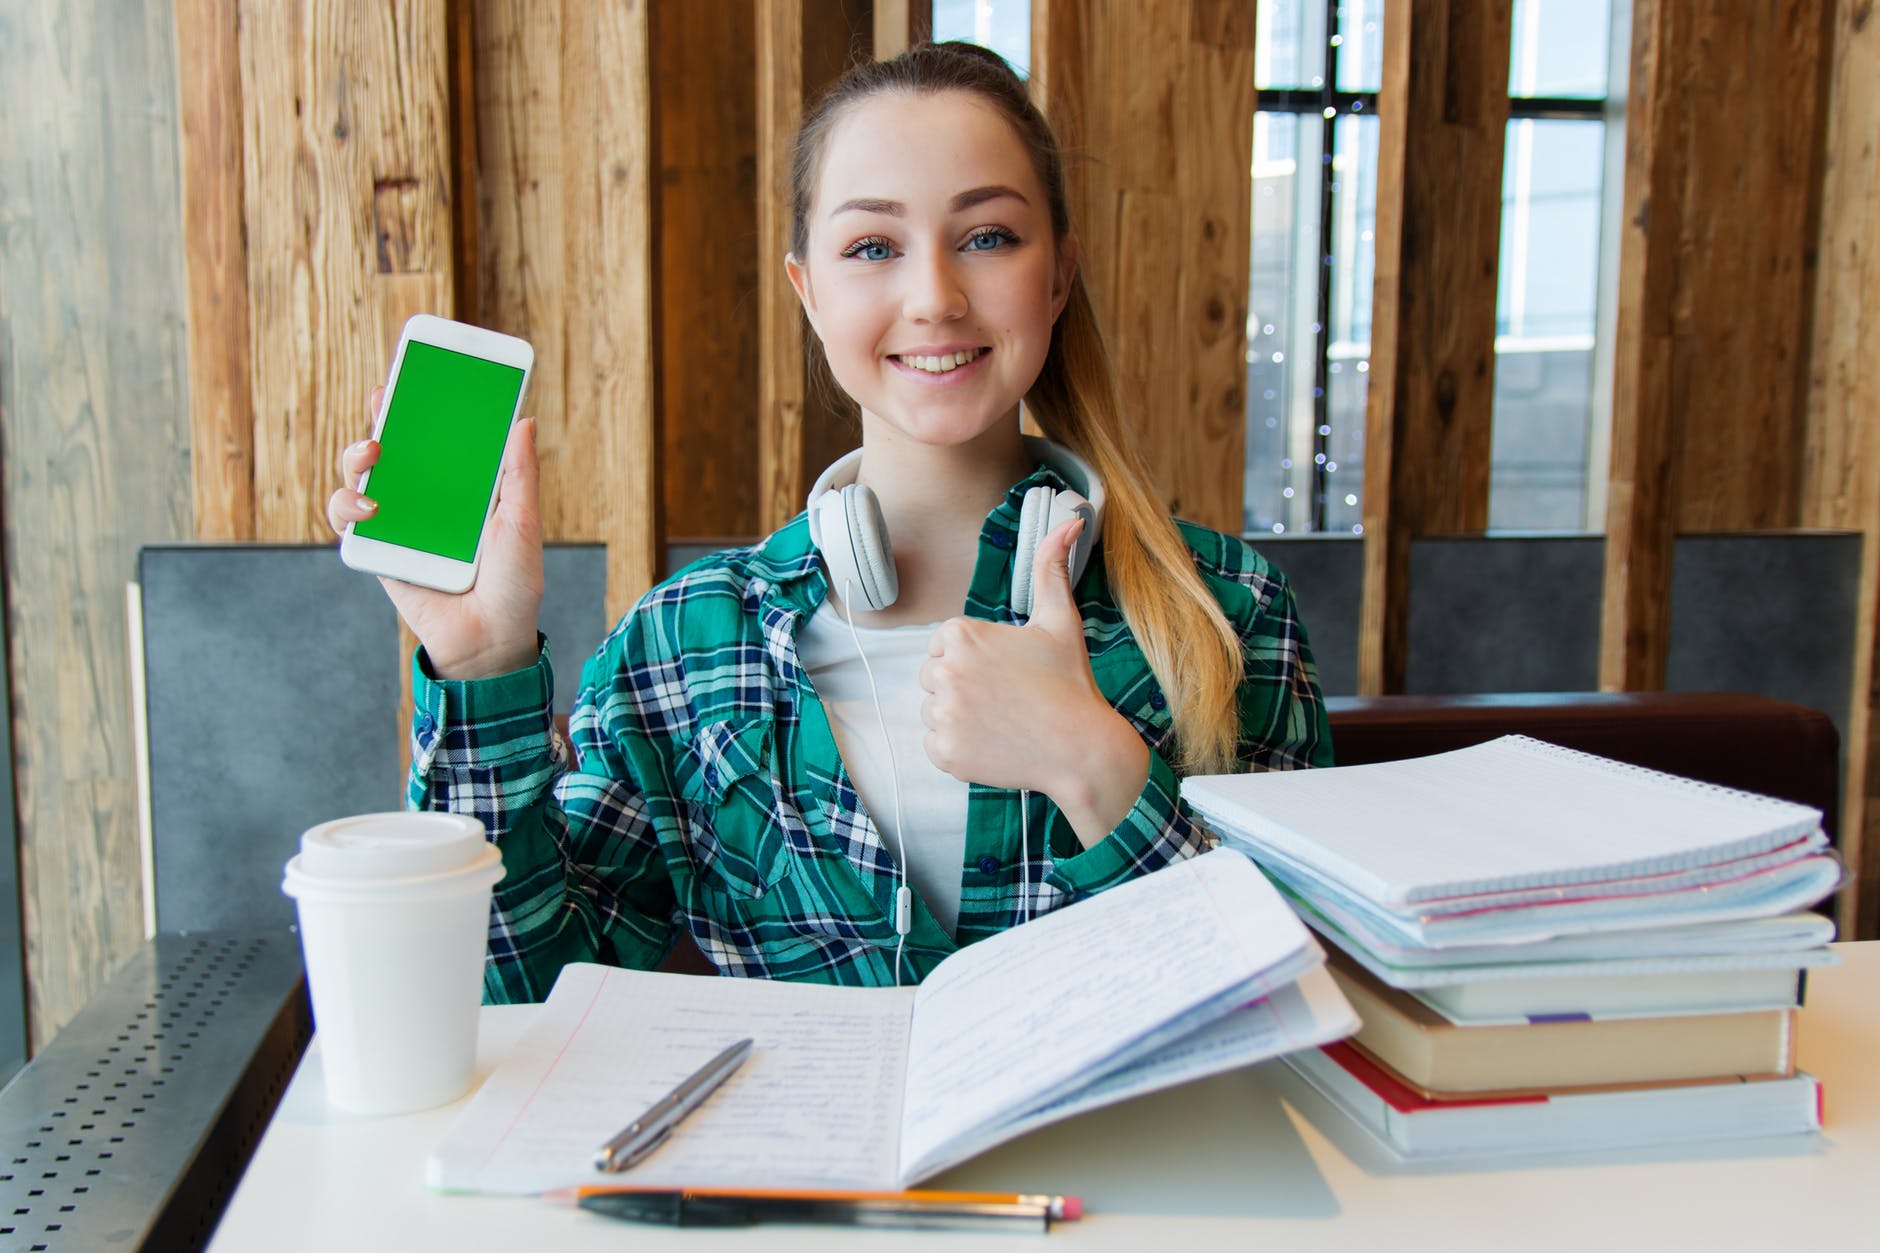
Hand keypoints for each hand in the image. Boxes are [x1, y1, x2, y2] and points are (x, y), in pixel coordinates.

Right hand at [325, 386, 544, 678]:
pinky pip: (348, 523)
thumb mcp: (522, 524)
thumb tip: (523, 419)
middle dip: (379, 419)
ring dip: (354, 458)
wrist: (491, 642)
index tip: (410, 374)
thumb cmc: (513, 585)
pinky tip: (371, 507)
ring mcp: (397, 525)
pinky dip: (348, 507)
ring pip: (359, 480)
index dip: (418, 406)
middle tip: (383, 400)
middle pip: (390, 450)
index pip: (434, 440)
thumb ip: (519, 474)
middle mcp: (425, 502)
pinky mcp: (378, 553)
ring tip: (373, 454)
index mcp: (460, 489)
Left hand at [919, 518, 1149, 846]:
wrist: (1082, 749)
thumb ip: (1052, 566)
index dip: (974, 660)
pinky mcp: (944, 752)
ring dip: (960, 718)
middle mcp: (944, 671)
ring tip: (1002, 721)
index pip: (943, 646)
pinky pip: (936, 745)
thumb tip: (1072, 519)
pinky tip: (994, 744)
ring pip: (934, 711)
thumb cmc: (1071, 682)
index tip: (1005, 673)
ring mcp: (942, 714)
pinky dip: (959, 748)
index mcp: (961, 634)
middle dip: (963, 687)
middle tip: (1007, 699)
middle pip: (934, 677)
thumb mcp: (1060, 619)